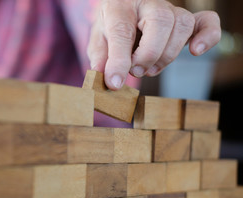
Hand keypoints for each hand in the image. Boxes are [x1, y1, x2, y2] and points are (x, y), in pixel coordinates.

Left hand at [87, 0, 220, 89]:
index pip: (122, 31)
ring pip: (181, 26)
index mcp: (120, 6)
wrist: (126, 7)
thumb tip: (106, 79)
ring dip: (167, 55)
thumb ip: (100, 57)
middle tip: (136, 71)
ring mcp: (170, 8)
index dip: (118, 60)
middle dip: (148, 55)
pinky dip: (207, 36)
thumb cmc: (112, 24)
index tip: (115, 82)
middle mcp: (148, 3)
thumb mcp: (98, 39)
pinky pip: (207, 21)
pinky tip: (196, 50)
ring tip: (149, 69)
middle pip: (160, 23)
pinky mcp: (186, 18)